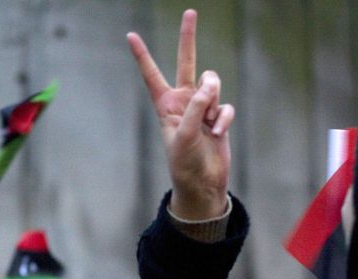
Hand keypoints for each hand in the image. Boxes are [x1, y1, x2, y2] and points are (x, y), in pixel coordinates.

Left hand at [127, 9, 233, 219]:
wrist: (203, 183)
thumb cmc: (184, 163)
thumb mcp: (184, 136)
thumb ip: (196, 108)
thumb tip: (210, 84)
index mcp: (165, 105)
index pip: (152, 75)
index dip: (142, 55)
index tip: (130, 35)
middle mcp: (183, 101)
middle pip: (187, 62)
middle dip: (188, 38)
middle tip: (190, 12)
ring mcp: (202, 107)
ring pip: (213, 83)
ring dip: (214, 100)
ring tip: (209, 124)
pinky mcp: (219, 116)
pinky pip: (226, 106)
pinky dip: (224, 119)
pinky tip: (217, 133)